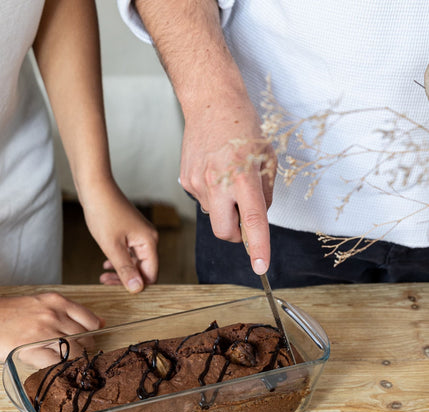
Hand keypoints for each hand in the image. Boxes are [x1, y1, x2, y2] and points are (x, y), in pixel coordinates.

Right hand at [0, 292, 103, 361]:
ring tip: (66, 365)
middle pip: (85, 338)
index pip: (91, 321)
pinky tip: (55, 370)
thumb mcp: (40, 303)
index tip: (86, 343)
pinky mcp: (30, 348)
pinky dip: (60, 369)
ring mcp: (43, 332)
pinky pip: (56, 363)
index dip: (92, 335)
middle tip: (75, 358)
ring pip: (74, 352)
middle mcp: (53, 315)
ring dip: (74, 362)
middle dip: (84, 351)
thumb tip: (101, 322)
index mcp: (56, 302)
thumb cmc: (6, 312)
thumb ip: (67, 312)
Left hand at [82, 186, 158, 291]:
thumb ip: (125, 269)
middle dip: (126, 279)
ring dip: (121, 271)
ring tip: (103, 277)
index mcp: (149, 242)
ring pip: (135, 262)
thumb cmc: (103, 212)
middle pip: (144, 269)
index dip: (137, 285)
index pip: (151, 274)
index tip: (118, 289)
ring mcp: (140, 235)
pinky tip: (107, 264)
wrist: (95, 187)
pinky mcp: (130, 232)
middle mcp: (148, 239)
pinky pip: (129, 253)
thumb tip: (137, 289)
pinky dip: (119, 261)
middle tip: (106, 283)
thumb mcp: (112, 246)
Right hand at [180, 92, 276, 274]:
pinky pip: (203, 201)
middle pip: (225, 232)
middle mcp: (217, 182)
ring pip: (214, 216)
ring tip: (228, 178)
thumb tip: (258, 218)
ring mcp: (198, 183)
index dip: (258, 246)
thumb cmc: (243, 127)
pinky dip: (213, 195)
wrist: (211, 103)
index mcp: (243, 176)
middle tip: (244, 218)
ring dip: (225, 208)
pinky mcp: (186, 181)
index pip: (252, 220)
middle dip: (236, 234)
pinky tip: (215, 173)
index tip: (260, 266)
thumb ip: (265, 194)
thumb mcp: (267, 159)